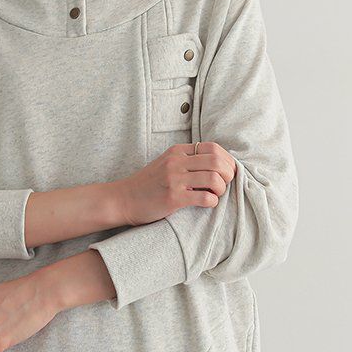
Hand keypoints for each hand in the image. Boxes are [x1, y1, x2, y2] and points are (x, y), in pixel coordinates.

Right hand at [112, 141, 236, 225]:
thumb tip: (217, 166)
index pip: (213, 148)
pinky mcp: (173, 198)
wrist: (122, 200)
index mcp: (177, 151)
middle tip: (225, 184)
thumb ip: (187, 161)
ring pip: (214, 179)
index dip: (226, 160)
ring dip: (221, 189)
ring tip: (215, 194)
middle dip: (228, 174)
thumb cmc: (147, 185)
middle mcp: (176, 162)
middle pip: (217, 161)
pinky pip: (204, 198)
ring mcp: (174, 179)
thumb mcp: (166, 164)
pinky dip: (212, 202)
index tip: (227, 172)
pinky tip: (207, 204)